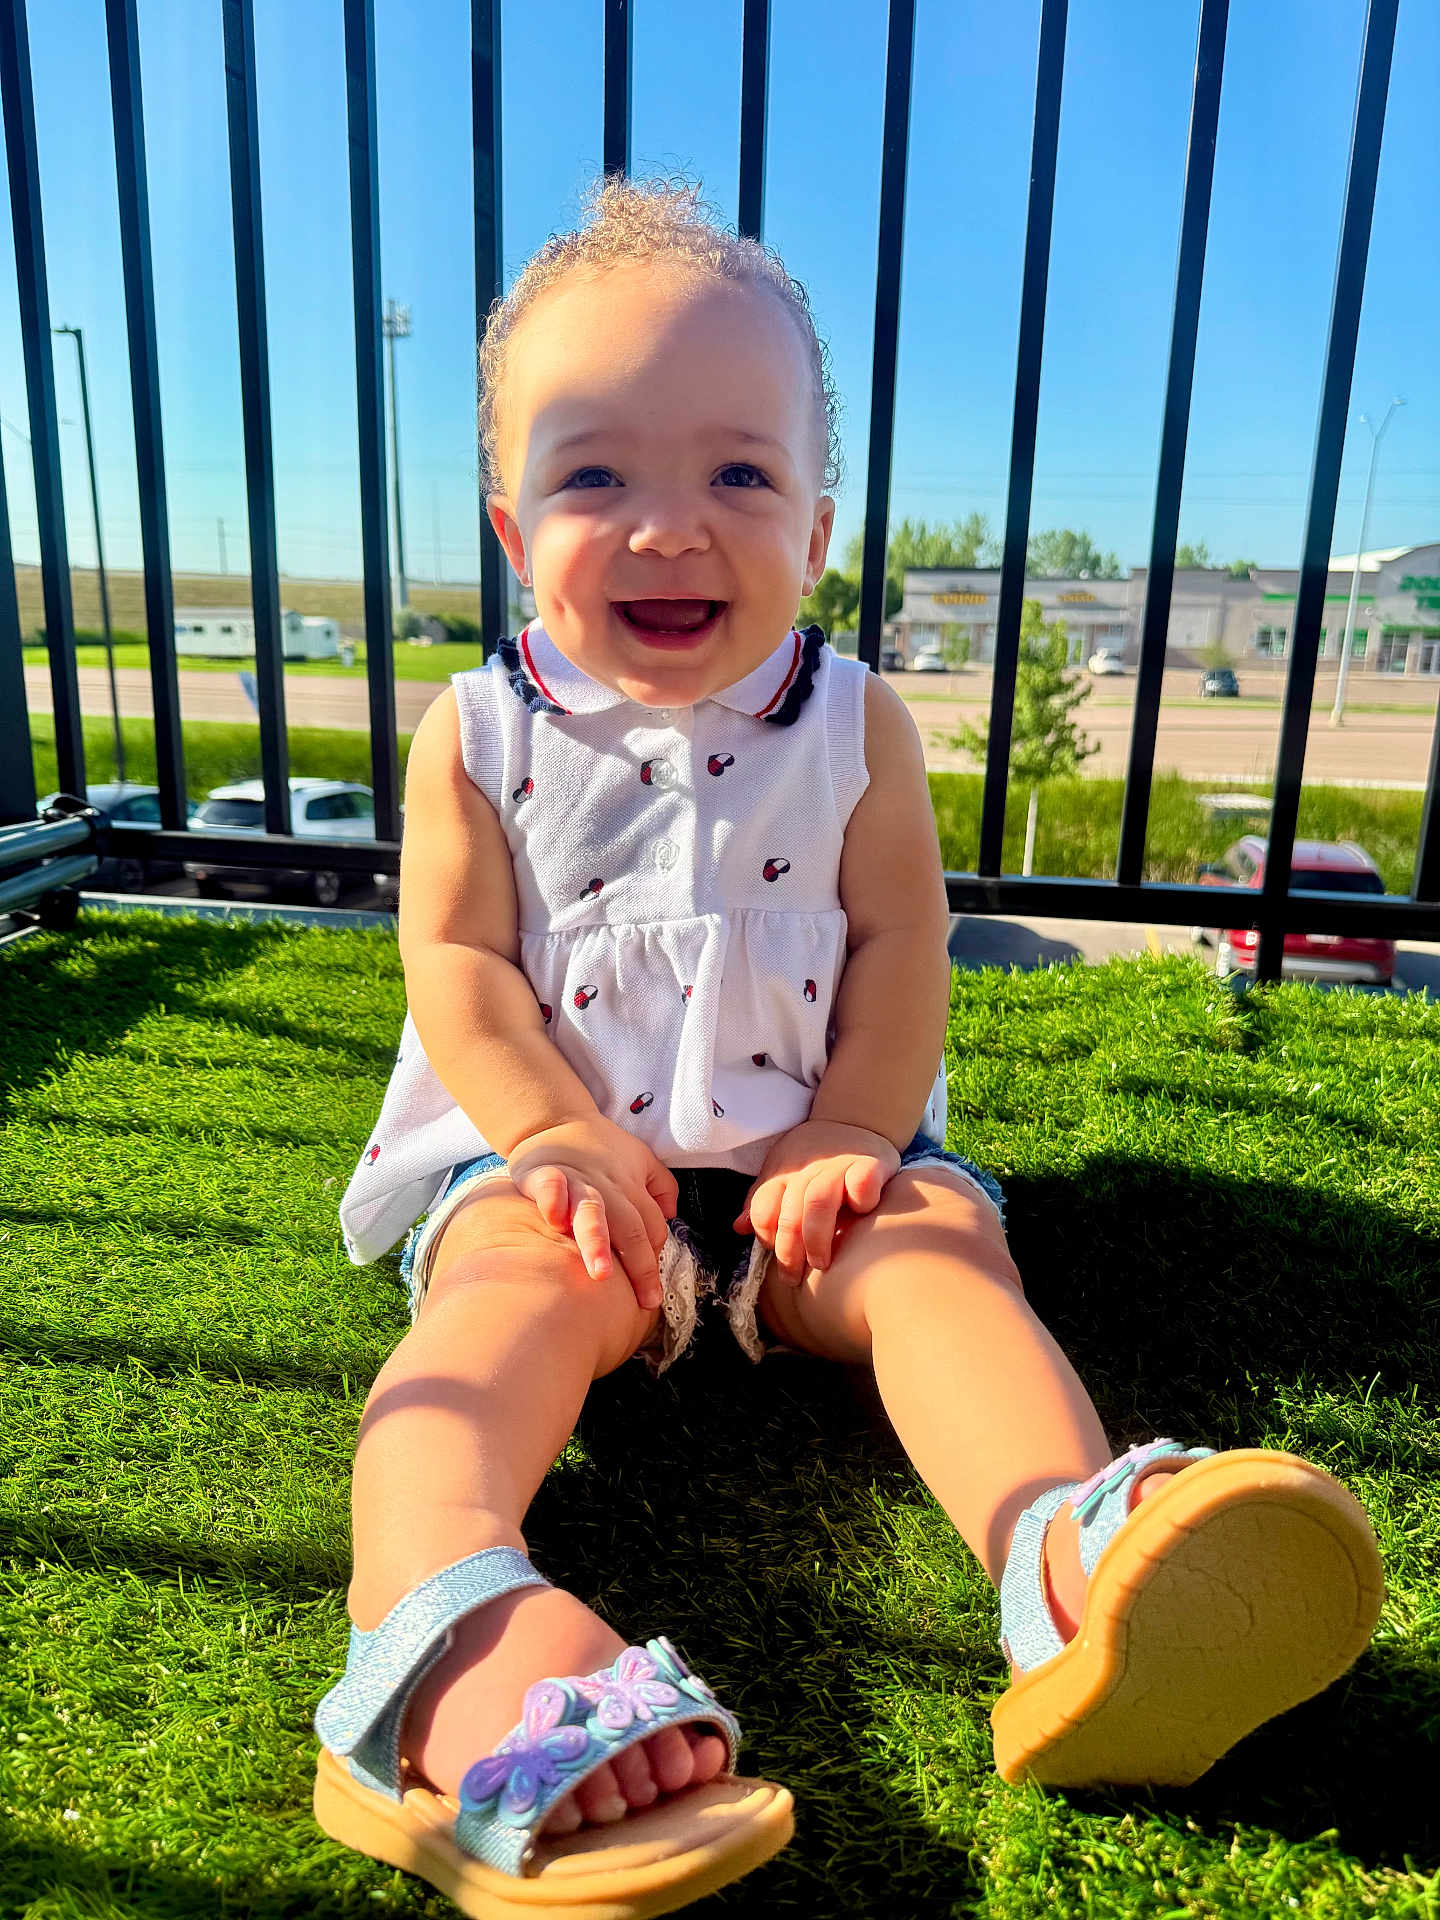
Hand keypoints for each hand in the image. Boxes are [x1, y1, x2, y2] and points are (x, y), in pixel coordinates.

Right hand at [507, 1117, 679, 1310]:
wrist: (555, 1118)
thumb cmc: (599, 1147)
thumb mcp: (640, 1159)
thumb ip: (661, 1186)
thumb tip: (671, 1214)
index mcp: (631, 1188)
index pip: (651, 1228)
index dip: (654, 1260)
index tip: (651, 1293)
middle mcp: (608, 1188)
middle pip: (629, 1226)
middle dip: (638, 1263)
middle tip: (645, 1298)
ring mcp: (576, 1181)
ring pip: (592, 1212)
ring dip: (598, 1240)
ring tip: (602, 1272)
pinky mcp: (543, 1173)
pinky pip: (550, 1186)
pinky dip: (553, 1199)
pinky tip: (555, 1217)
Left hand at [734, 1120, 900, 1280]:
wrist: (854, 1118)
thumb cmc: (815, 1155)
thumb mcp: (782, 1173)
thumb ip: (763, 1202)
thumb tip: (738, 1228)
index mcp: (783, 1174)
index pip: (763, 1207)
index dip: (764, 1235)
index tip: (774, 1254)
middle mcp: (808, 1171)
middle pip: (789, 1212)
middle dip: (788, 1250)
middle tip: (793, 1277)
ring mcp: (839, 1167)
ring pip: (818, 1202)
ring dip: (816, 1237)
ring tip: (820, 1263)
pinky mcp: (870, 1165)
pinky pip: (861, 1183)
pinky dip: (859, 1199)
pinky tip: (860, 1214)